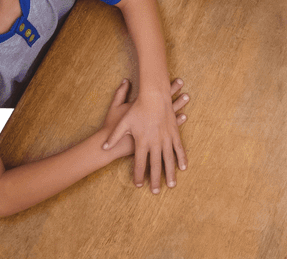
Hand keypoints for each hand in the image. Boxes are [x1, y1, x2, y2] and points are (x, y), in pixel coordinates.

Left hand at [104, 78, 189, 193]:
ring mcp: (166, 138)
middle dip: (155, 180)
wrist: (154, 95)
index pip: (139, 164)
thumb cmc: (138, 108)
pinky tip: (183, 168)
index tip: (138, 185)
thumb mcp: (123, 122)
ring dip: (170, 173)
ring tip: (171, 185)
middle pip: (155, 166)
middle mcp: (155, 142)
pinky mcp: (174, 132)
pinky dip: (181, 158)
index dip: (139, 176)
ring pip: (169, 160)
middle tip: (155, 192)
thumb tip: (103, 148)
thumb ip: (114, 137)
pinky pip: (178, 148)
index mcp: (142, 142)